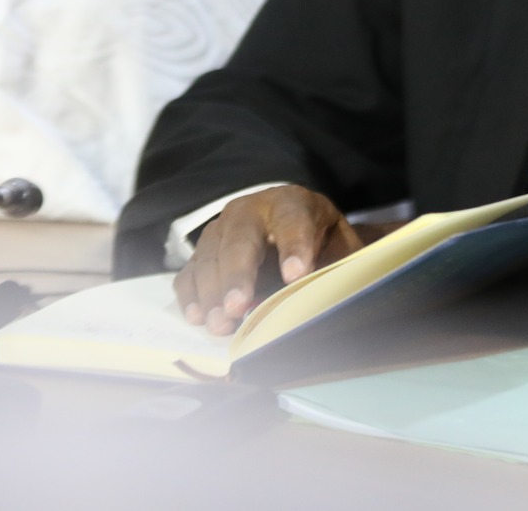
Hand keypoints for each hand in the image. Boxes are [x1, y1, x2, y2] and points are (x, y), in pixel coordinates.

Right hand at [174, 186, 363, 334]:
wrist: (301, 233)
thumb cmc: (321, 243)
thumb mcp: (338, 250)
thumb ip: (331, 269)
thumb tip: (319, 300)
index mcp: (292, 204)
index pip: (293, 221)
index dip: (294, 248)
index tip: (296, 275)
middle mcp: (251, 210)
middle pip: (241, 239)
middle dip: (238, 273)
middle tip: (238, 306)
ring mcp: (221, 230)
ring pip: (209, 256)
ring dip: (212, 292)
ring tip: (220, 322)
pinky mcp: (203, 253)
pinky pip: (190, 273)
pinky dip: (191, 295)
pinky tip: (198, 317)